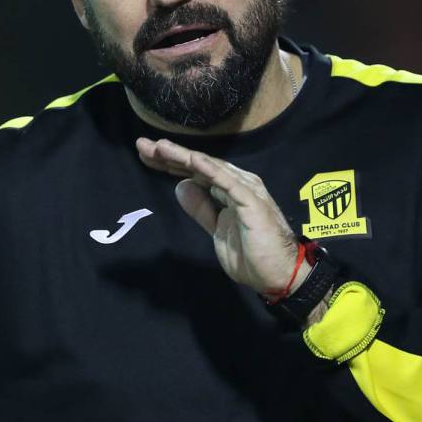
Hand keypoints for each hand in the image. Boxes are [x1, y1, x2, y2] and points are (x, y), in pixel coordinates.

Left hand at [136, 137, 307, 296]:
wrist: (279, 275)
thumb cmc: (252, 254)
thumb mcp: (216, 230)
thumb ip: (201, 209)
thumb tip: (180, 186)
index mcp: (227, 190)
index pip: (194, 171)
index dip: (170, 163)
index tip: (146, 155)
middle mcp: (237, 184)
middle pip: (198, 165)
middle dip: (169, 155)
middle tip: (142, 145)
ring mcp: (245, 191)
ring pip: (209, 168)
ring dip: (184, 156)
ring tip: (160, 147)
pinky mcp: (252, 202)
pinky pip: (228, 183)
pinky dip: (210, 170)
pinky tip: (192, 159)